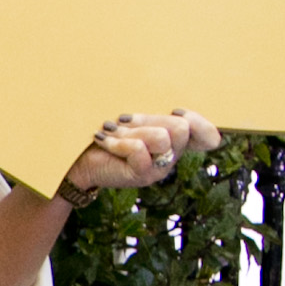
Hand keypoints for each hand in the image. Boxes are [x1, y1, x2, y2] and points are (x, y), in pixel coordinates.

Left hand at [60, 108, 222, 200]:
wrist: (76, 160)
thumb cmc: (104, 133)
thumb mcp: (132, 119)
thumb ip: (152, 114)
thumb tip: (176, 110)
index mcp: (173, 142)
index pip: (208, 137)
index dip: (198, 121)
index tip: (176, 109)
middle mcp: (171, 157)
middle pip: (181, 127)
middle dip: (149, 118)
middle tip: (123, 121)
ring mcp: (159, 169)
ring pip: (161, 138)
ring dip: (131, 130)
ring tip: (110, 131)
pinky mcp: (142, 176)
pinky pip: (139, 150)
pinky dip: (118, 141)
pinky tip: (103, 139)